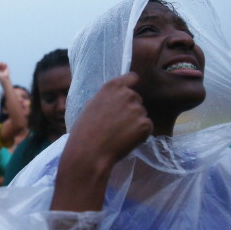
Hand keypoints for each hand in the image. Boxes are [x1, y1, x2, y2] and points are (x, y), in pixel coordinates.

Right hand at [51, 73, 151, 210]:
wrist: (90, 151)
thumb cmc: (84, 130)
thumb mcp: (90, 106)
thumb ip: (106, 98)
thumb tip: (113, 99)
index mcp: (113, 87)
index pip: (132, 77)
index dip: (131, 85)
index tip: (128, 93)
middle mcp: (128, 94)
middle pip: (136, 98)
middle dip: (130, 109)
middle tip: (117, 123)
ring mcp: (138, 109)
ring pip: (141, 114)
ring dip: (134, 122)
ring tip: (118, 134)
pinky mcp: (145, 124)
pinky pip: (146, 127)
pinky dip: (140, 134)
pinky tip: (125, 140)